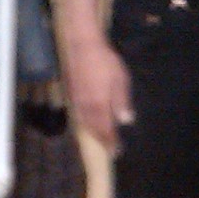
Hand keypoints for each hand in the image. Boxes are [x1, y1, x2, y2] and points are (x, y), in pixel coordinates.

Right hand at [66, 37, 133, 153]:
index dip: (111, 142)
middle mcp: (86, 107)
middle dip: (102, 140)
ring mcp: (77, 100)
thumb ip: (122, 102)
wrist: (82, 46)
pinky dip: (85, 122)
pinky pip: (78, 114)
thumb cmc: (105, 62)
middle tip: (109, 149)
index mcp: (100, 105)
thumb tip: (126, 121)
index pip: (106, 129)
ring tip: (100, 138)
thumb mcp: (120, 80)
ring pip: (84, 123)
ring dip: (93, 133)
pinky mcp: (72, 93)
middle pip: (93, 129)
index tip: (117, 152)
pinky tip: (88, 121)